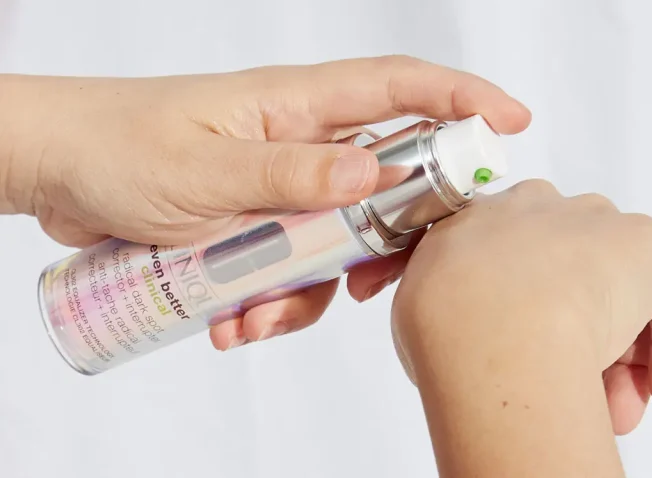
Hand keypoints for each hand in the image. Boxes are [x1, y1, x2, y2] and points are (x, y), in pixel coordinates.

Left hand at [0, 56, 530, 349]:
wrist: (59, 171)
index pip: (398, 88)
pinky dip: (275, 302)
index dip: (461, 100)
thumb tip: (375, 174)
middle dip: (386, 237)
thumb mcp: (205, 170)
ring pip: (338, 240)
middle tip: (371, 281)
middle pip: (385, 181)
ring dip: (311, 289)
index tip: (511, 124)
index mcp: (295, 104)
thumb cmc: (119, 146)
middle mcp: (301, 142)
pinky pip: (295, 267)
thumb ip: (290, 174)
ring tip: (257, 319)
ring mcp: (283, 186)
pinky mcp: (260, 224)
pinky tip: (236, 323)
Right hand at [392, 179, 651, 437]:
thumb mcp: (419, 300)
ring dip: (620, 355)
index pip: (512, 262)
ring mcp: (591, 222)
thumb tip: (459, 322)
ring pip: (617, 294)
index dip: (524, 315)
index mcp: (481, 217)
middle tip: (575, 391)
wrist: (485, 320)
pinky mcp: (644, 244)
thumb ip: (445, 298)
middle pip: (570, 275)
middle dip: (579, 338)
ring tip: (614, 410)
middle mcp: (538, 209)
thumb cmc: (444, 318)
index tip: (526, 356)